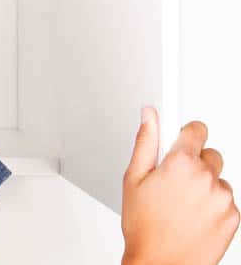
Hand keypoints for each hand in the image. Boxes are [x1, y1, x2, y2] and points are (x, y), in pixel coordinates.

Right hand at [121, 107, 238, 264]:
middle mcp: (206, 177)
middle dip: (192, 162)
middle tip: (172, 181)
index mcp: (180, 163)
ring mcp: (222, 197)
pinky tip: (193, 216)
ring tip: (181, 204)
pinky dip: (212, 204)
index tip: (179, 136)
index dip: (184, 133)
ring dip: (203, 185)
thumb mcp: (133, 179)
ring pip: (216, 178)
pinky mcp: (234, 216)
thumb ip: (145, 141)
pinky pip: (225, 200)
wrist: (162, 263)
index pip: (195, 129)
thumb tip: (150, 115)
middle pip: (208, 154)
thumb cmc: (144, 226)